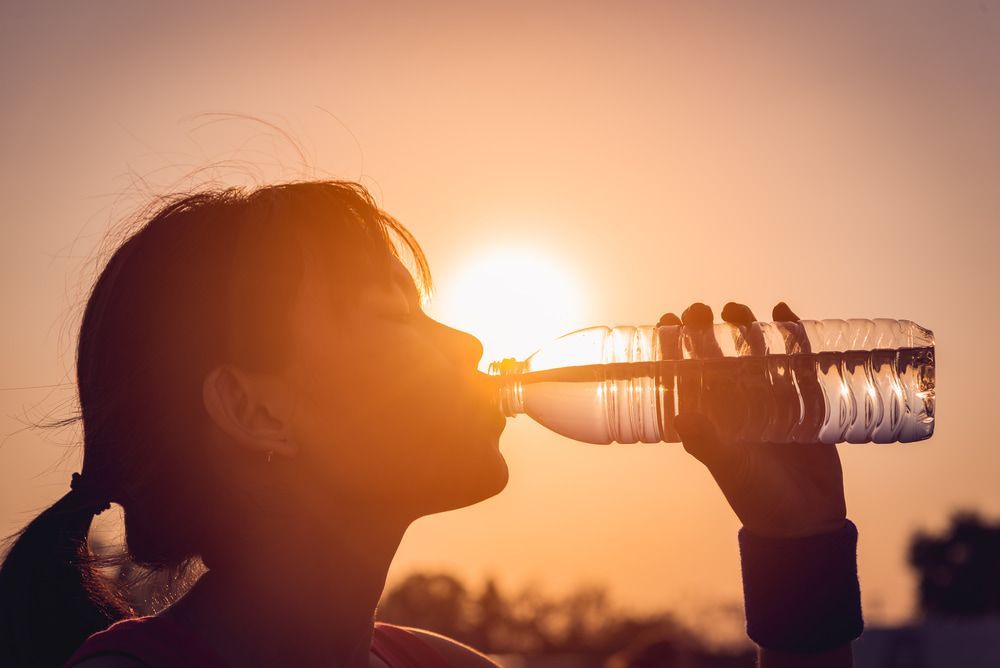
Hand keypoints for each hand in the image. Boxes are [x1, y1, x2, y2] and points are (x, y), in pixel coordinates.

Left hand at [659, 302, 846, 537]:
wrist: (806, 520)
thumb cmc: (758, 496)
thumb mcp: (730, 468)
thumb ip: (708, 443)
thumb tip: (681, 416)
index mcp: (710, 417)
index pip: (685, 374)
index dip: (673, 346)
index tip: (666, 320)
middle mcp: (735, 404)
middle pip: (717, 355)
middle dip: (706, 329)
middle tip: (699, 309)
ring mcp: (769, 398)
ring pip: (753, 352)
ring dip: (744, 327)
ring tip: (735, 309)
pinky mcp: (804, 399)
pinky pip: (796, 360)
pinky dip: (792, 335)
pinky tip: (784, 312)